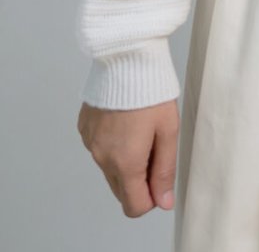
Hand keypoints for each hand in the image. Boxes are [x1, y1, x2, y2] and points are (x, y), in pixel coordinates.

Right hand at [77, 100, 179, 214]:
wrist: (126, 56)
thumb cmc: (151, 90)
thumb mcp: (168, 130)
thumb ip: (165, 170)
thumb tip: (163, 202)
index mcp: (125, 163)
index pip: (134, 206)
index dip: (151, 199)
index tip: (161, 177)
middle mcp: (102, 158)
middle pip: (121, 190)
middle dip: (140, 181)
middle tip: (155, 148)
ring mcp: (90, 143)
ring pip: (109, 170)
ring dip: (126, 162)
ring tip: (141, 129)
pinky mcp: (84, 129)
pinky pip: (99, 149)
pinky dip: (112, 145)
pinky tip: (125, 121)